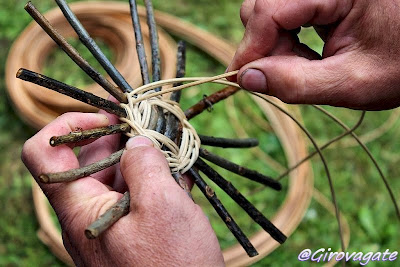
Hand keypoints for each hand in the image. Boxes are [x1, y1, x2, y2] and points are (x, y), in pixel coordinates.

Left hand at [22, 112, 223, 265]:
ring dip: (145, 157)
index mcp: (81, 209)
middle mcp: (90, 214)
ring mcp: (113, 222)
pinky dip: (155, 178)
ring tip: (173, 146)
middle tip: (152, 123)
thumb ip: (145, 166)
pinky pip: (138, 194)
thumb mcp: (162, 208)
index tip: (108, 116)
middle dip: (121, 136)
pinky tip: (179, 173)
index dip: (68, 125)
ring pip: (120, 175)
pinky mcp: (134, 230)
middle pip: (91, 159)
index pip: (45, 155)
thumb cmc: (175, 266)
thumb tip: (136, 141)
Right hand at [228, 0, 399, 109]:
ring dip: (273, 44)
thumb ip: (297, 83)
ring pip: (267, 9)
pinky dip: (284, 38)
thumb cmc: (398, 64)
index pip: (270, 10)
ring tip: (303, 66)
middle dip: (264, 47)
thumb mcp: (352, 82)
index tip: (240, 80)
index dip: (251, 48)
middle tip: (283, 75)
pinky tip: (305, 54)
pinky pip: (281, 11)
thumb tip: (247, 78)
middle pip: (263, 6)